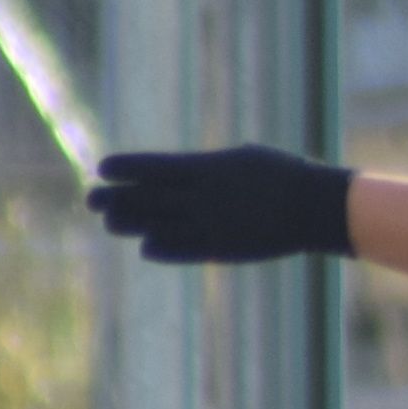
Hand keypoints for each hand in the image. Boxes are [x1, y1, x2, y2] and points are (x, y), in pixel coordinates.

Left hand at [92, 144, 357, 266]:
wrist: (316, 207)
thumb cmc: (282, 175)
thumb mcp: (242, 159)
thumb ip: (207, 167)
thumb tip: (178, 171)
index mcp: (208, 168)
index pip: (154, 167)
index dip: (126, 167)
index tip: (102, 168)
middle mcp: (203, 196)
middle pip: (147, 197)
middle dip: (116, 197)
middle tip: (91, 198)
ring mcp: (211, 224)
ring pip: (158, 224)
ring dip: (131, 223)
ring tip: (111, 221)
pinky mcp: (223, 249)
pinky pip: (184, 249)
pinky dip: (162, 247)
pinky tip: (146, 246)